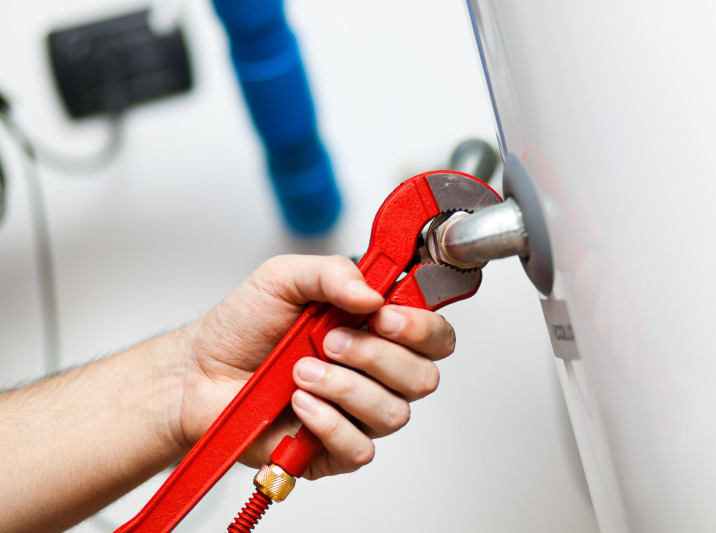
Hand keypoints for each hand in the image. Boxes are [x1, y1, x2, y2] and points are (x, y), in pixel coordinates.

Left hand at [176, 255, 455, 478]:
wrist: (199, 372)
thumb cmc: (242, 327)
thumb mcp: (283, 277)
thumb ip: (332, 273)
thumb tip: (373, 294)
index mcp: (375, 327)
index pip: (433, 334)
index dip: (422, 328)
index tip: (385, 316)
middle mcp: (374, 371)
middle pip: (423, 377)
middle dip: (377, 356)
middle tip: (331, 341)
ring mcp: (357, 412)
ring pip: (393, 413)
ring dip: (345, 388)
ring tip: (302, 372)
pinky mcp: (334, 448)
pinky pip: (360, 448)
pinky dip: (329, 423)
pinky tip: (300, 406)